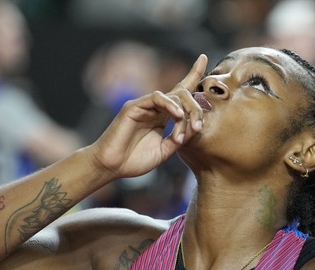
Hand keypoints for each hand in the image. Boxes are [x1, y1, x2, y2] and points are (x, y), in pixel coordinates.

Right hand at [89, 54, 207, 178]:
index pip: (180, 91)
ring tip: (190, 127)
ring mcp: (145, 106)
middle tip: (198, 127)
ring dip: (186, 110)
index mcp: (163, 116)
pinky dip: (170, 104)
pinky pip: (157, 97)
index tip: (203, 57)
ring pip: (173, 95)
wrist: (112, 167)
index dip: (192, 74)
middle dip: (196, 108)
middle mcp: (155, 108)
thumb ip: (179, 138)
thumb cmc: (134, 160)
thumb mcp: (164, 150)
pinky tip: (177, 115)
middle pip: (183, 94)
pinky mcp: (134, 106)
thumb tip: (196, 126)